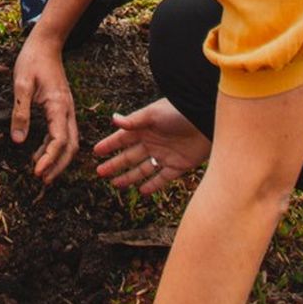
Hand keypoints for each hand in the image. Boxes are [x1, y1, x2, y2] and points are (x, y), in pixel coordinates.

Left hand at [11, 28, 78, 182]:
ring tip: (40, 173)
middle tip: (42, 180)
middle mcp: (68, 111)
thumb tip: (18, 141)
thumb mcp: (21, 85)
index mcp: (59, 106)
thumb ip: (20, 113)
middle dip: (58, 166)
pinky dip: (53, 148)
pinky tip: (38, 155)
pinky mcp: (62, 110)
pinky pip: (62, 134)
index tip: (36, 172)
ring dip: (57, 159)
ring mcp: (67, 111)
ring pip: (69, 142)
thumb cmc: (32, 61)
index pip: (59, 140)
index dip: (50, 159)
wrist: (46, 44)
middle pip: (70, 146)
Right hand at [93, 97, 210, 193]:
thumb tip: (113, 119)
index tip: (96, 151)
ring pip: (142, 169)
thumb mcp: (154, 114)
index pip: (122, 138)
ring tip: (116, 184)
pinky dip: (152, 185)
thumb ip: (133, 120)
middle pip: (129, 156)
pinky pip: (162, 178)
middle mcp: (152, 142)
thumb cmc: (180, 112)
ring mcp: (165, 155)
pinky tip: (141, 191)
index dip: (109, 145)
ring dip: (129, 177)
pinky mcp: (179, 165)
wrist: (207, 120)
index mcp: (144, 128)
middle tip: (100, 172)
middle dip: (115, 164)